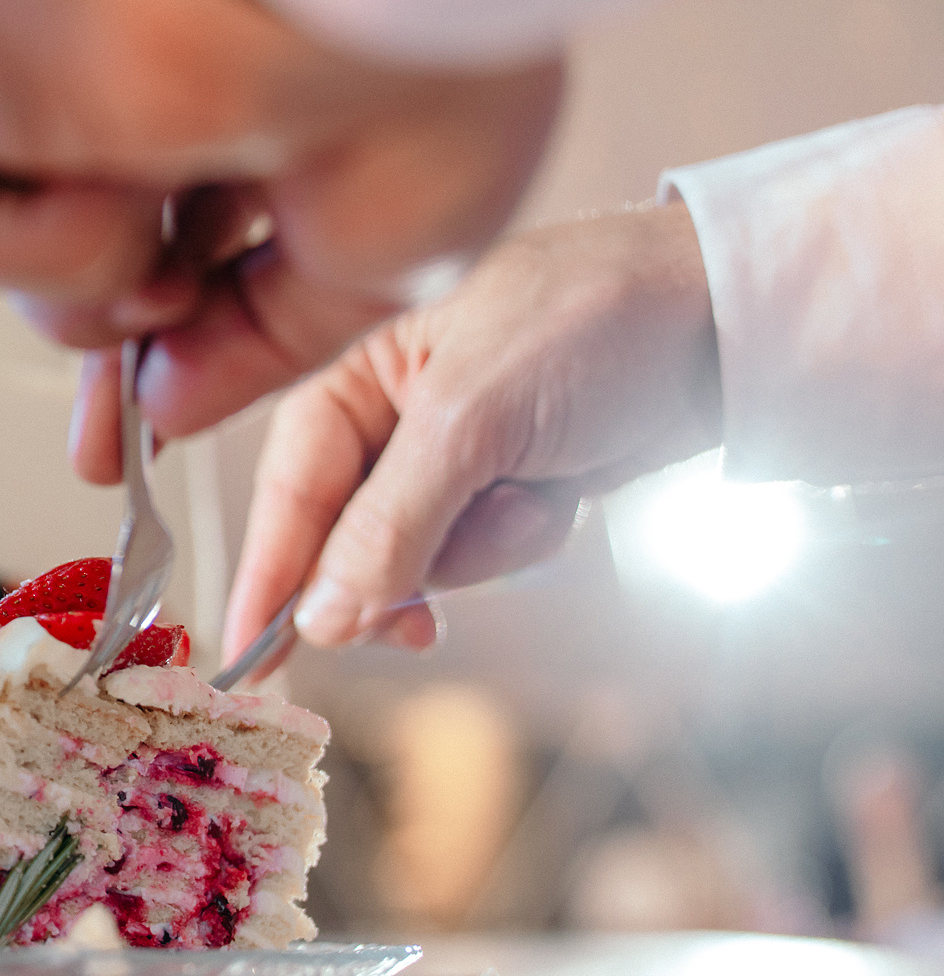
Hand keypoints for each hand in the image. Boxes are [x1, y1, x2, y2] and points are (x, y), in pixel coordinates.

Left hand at [0, 0, 562, 480]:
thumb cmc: (423, 67)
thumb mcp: (369, 258)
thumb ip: (253, 340)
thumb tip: (169, 407)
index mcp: (176, 61)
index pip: (125, 215)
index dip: (133, 331)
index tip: (126, 435)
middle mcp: (73, 40)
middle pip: (45, 248)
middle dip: (100, 341)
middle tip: (119, 429)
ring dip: (100, 275)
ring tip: (179, 183)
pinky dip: (45, 242)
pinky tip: (123, 159)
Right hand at [222, 202, 721, 677]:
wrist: (727, 314)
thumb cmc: (590, 320)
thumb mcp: (473, 420)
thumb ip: (387, 526)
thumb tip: (320, 620)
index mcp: (353, 374)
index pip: (287, 493)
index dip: (267, 578)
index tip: (248, 660)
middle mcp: (390, 418)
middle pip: (346, 541)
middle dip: (396, 572)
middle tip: (414, 624)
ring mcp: (452, 456)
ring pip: (421, 559)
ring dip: (480, 550)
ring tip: (533, 495)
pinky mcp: (508, 484)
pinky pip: (483, 554)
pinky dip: (522, 538)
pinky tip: (560, 494)